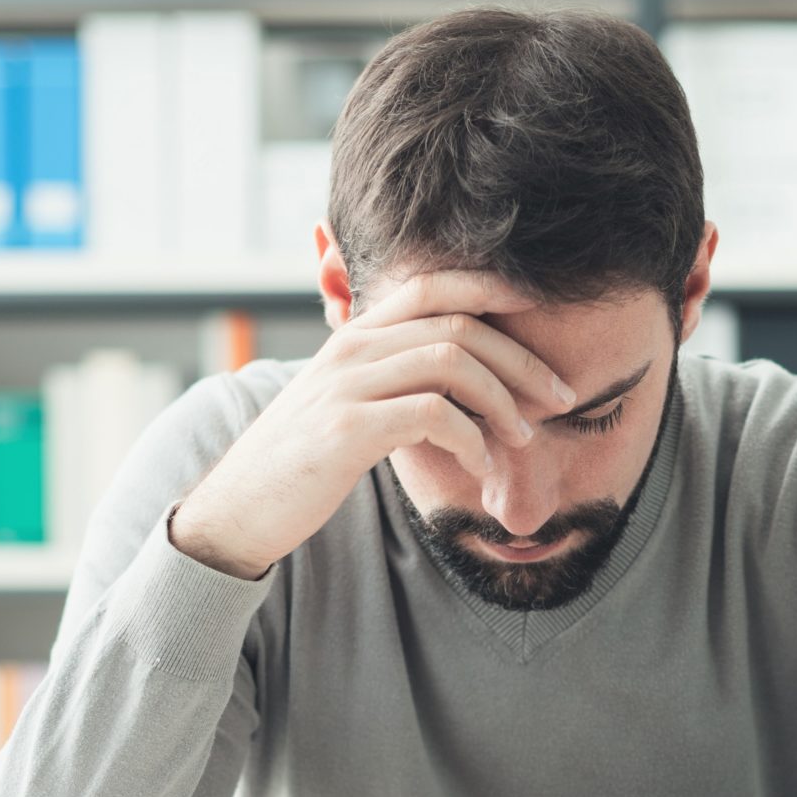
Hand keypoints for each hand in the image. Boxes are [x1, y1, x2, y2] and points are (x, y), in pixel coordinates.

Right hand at [168, 270, 577, 579]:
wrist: (237, 511)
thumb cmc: (300, 465)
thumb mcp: (344, 408)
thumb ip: (388, 384)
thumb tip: (453, 386)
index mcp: (352, 337)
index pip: (431, 285)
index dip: (492, 289)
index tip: (538, 313)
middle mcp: (350, 349)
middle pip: (458, 324)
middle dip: (522, 359)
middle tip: (560, 395)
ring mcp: (347, 385)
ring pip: (453, 361)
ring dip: (504, 399)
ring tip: (524, 436)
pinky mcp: (348, 428)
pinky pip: (434, 413)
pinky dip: (472, 437)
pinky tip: (479, 463)